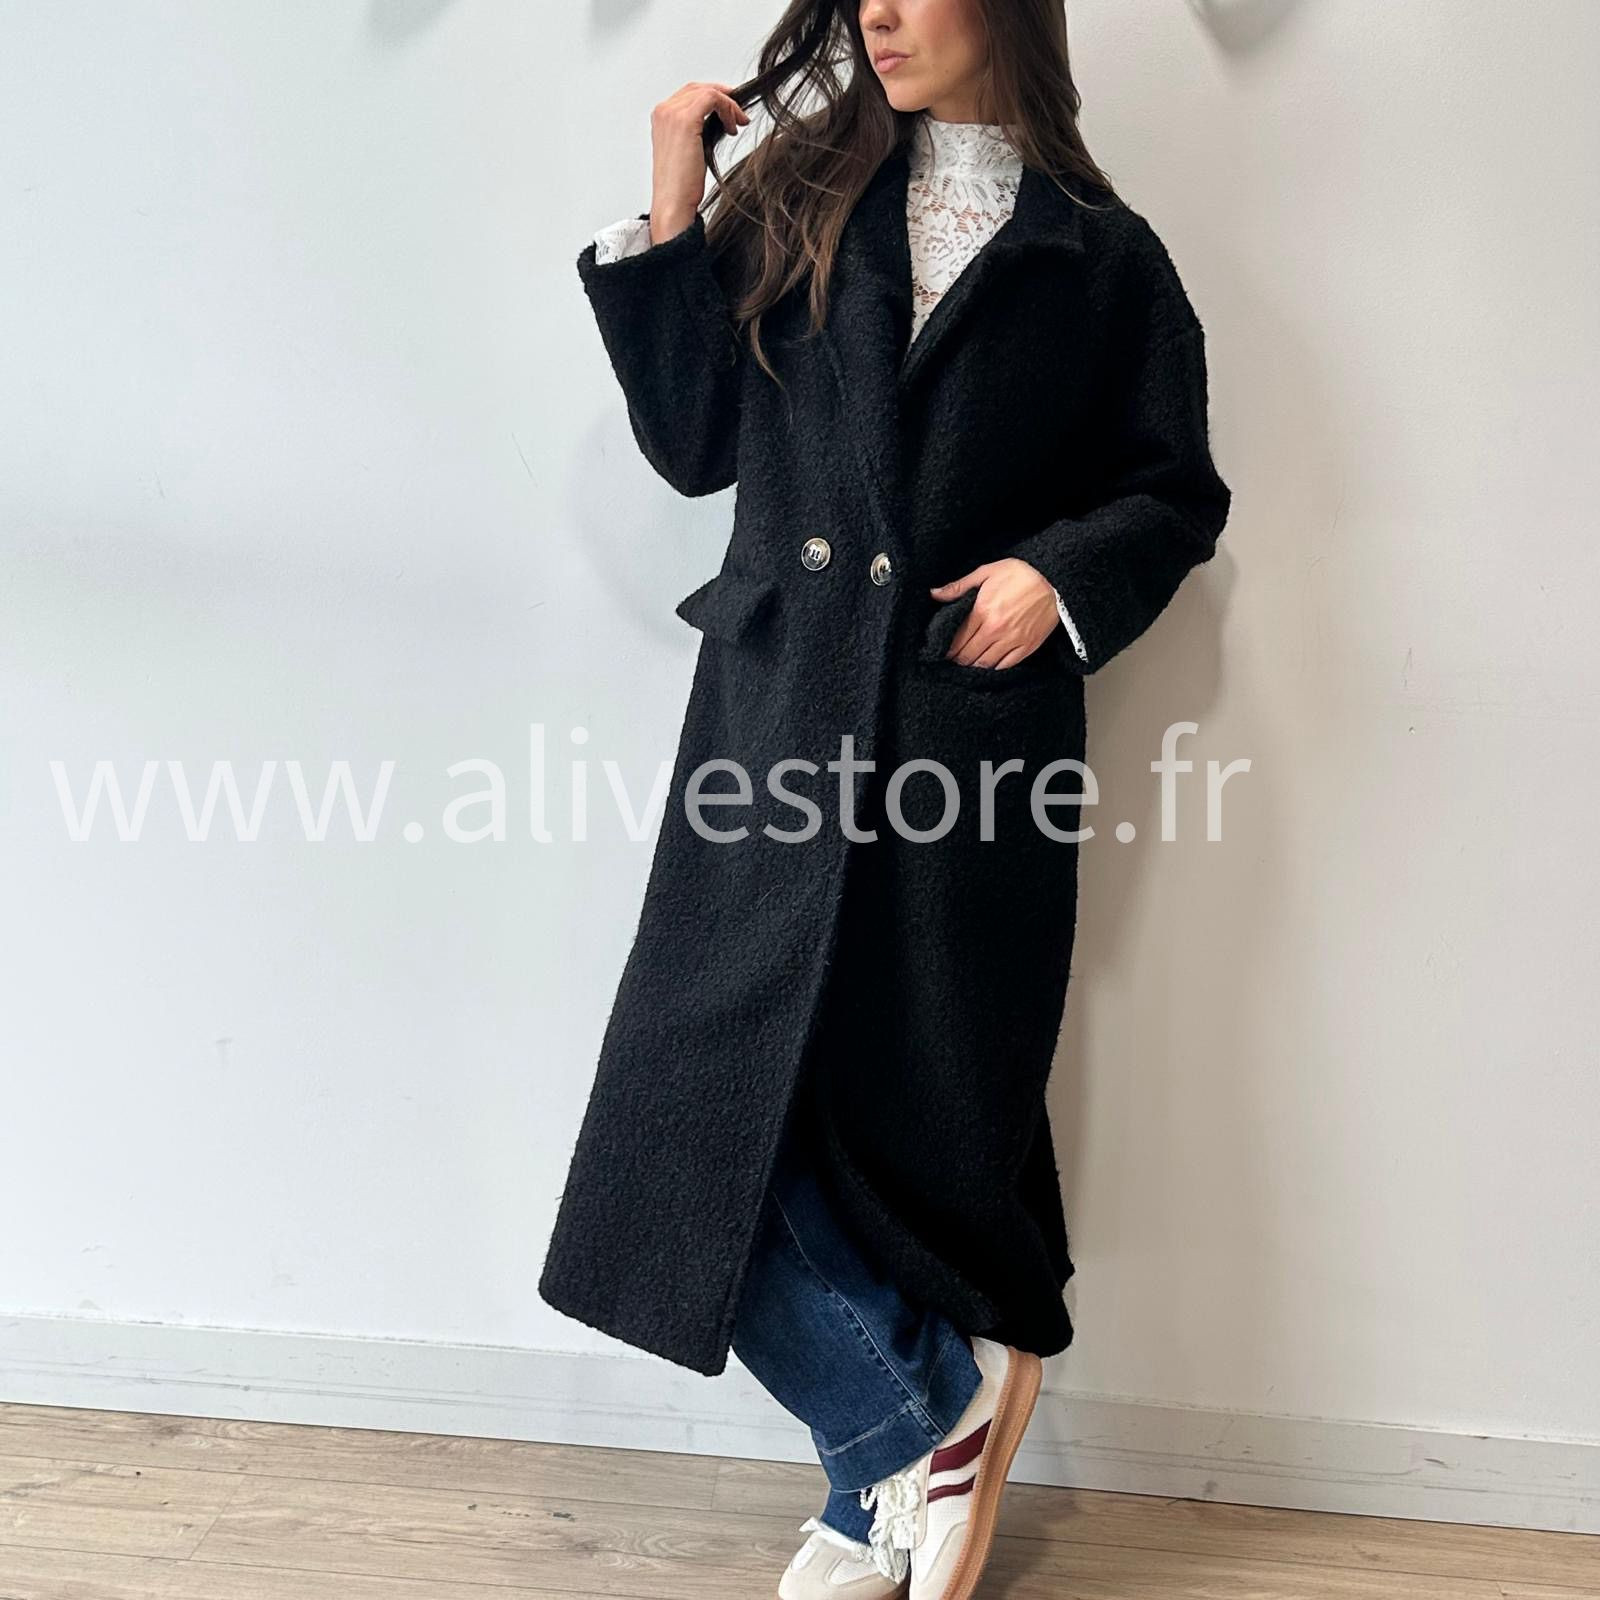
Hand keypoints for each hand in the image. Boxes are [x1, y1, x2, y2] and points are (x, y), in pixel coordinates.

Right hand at [648, 82, 749, 243]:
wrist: (673, 203)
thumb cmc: (680, 186)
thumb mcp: (689, 150)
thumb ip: (697, 130)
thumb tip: (719, 120)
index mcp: (661, 118)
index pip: (690, 93)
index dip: (713, 97)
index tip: (730, 110)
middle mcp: (663, 111)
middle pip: (698, 88)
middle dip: (722, 96)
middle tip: (739, 113)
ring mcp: (672, 114)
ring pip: (707, 91)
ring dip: (728, 104)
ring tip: (738, 123)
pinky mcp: (685, 121)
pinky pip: (712, 99)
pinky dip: (727, 108)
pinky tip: (733, 126)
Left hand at [929, 559, 1058, 668]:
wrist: (1055, 580)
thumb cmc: (1021, 573)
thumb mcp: (987, 572)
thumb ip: (959, 586)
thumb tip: (934, 593)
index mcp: (982, 612)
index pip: (957, 640)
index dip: (947, 649)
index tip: (942, 651)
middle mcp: (995, 630)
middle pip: (968, 655)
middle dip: (957, 659)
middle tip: (953, 659)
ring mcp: (1012, 641)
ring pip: (985, 664)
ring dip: (973, 665)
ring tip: (968, 662)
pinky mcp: (1027, 647)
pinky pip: (1005, 666)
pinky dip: (993, 667)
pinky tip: (988, 664)